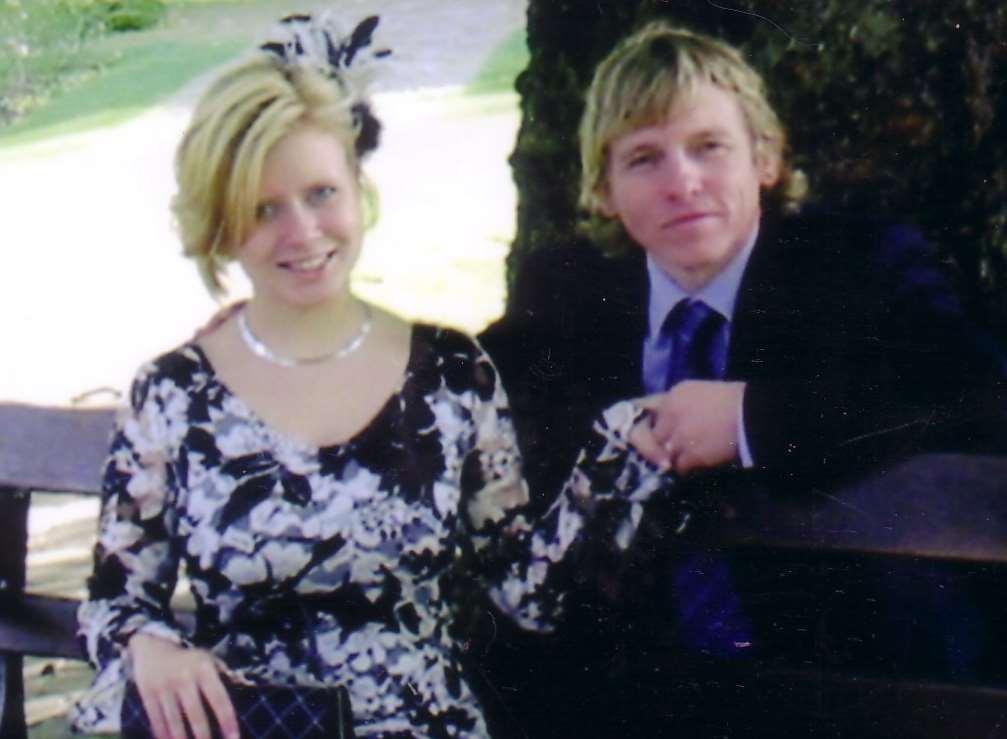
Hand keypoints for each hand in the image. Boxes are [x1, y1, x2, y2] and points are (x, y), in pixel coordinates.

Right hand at [128, 633, 238, 738]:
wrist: (152, 648)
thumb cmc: (188, 660)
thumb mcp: (209, 660)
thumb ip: (225, 675)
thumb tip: (244, 687)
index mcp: (203, 670)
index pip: (219, 699)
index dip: (227, 720)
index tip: (234, 737)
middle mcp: (184, 679)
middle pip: (195, 715)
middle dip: (204, 737)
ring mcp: (164, 688)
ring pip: (175, 722)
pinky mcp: (148, 696)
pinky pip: (157, 721)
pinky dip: (164, 736)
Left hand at [631, 381, 745, 474]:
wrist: (751, 415)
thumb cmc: (731, 400)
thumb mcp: (698, 391)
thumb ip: (677, 403)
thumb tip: (665, 416)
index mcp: (672, 396)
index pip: (642, 409)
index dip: (647, 422)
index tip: (649, 430)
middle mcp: (670, 415)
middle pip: (650, 436)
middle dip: (658, 443)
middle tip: (668, 448)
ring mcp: (679, 437)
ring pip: (662, 454)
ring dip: (672, 456)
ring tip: (685, 456)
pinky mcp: (691, 455)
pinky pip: (679, 467)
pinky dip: (686, 468)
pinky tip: (695, 464)